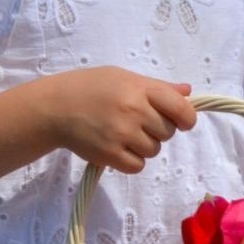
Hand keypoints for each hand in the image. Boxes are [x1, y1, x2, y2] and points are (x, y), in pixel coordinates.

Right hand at [48, 67, 195, 174]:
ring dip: (143, 146)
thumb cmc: (91, 88)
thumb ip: (157, 87)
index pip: (179, 107)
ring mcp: (122, 134)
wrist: (55, 108)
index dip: (187, 118)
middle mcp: (134, 111)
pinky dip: (131, 160)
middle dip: (157, 129)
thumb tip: (188, 92)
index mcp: (140, 89)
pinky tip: (117, 147)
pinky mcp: (110, 155)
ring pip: (154, 150)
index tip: (183, 122)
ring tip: (122, 133)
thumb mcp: (123, 78)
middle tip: (137, 122)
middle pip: (168, 132)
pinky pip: (137, 165)